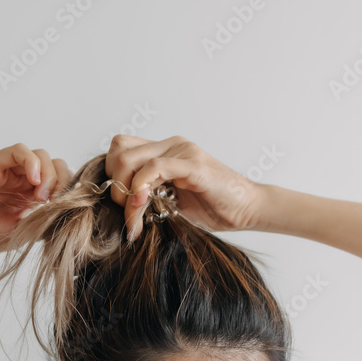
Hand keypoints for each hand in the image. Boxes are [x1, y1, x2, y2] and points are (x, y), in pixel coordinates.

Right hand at [0, 142, 72, 265]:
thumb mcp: (27, 232)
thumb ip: (48, 217)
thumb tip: (75, 210)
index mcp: (31, 197)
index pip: (61, 182)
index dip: (69, 190)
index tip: (68, 208)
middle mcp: (20, 181)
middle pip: (55, 165)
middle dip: (62, 181)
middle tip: (54, 203)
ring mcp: (7, 171)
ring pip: (40, 156)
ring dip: (49, 173)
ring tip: (41, 196)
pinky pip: (18, 151)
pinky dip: (32, 161)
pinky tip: (34, 180)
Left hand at [104, 135, 266, 240]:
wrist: (248, 210)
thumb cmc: (212, 208)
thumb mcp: (169, 202)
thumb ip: (147, 196)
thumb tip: (119, 205)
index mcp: (163, 151)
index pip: (120, 148)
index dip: (113, 176)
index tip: (122, 206)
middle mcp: (170, 145)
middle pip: (118, 150)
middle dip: (115, 186)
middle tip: (128, 213)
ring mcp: (182, 151)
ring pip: (130, 159)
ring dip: (125, 191)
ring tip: (136, 216)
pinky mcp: (193, 164)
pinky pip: (155, 168)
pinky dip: (141, 188)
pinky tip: (144, 206)